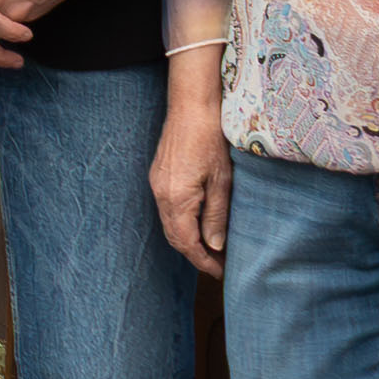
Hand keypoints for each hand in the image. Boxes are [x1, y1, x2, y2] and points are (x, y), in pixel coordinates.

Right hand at [152, 78, 236, 276]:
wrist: (192, 105)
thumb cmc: (211, 139)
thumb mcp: (221, 181)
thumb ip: (216, 216)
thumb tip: (215, 246)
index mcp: (177, 199)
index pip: (187, 243)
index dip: (203, 261)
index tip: (220, 273)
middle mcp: (161, 195)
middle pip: (174, 237)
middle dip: (195, 254)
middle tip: (218, 265)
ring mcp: (157, 184)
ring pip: (170, 224)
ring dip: (188, 240)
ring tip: (211, 248)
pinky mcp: (158, 176)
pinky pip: (167, 209)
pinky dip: (181, 223)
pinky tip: (198, 223)